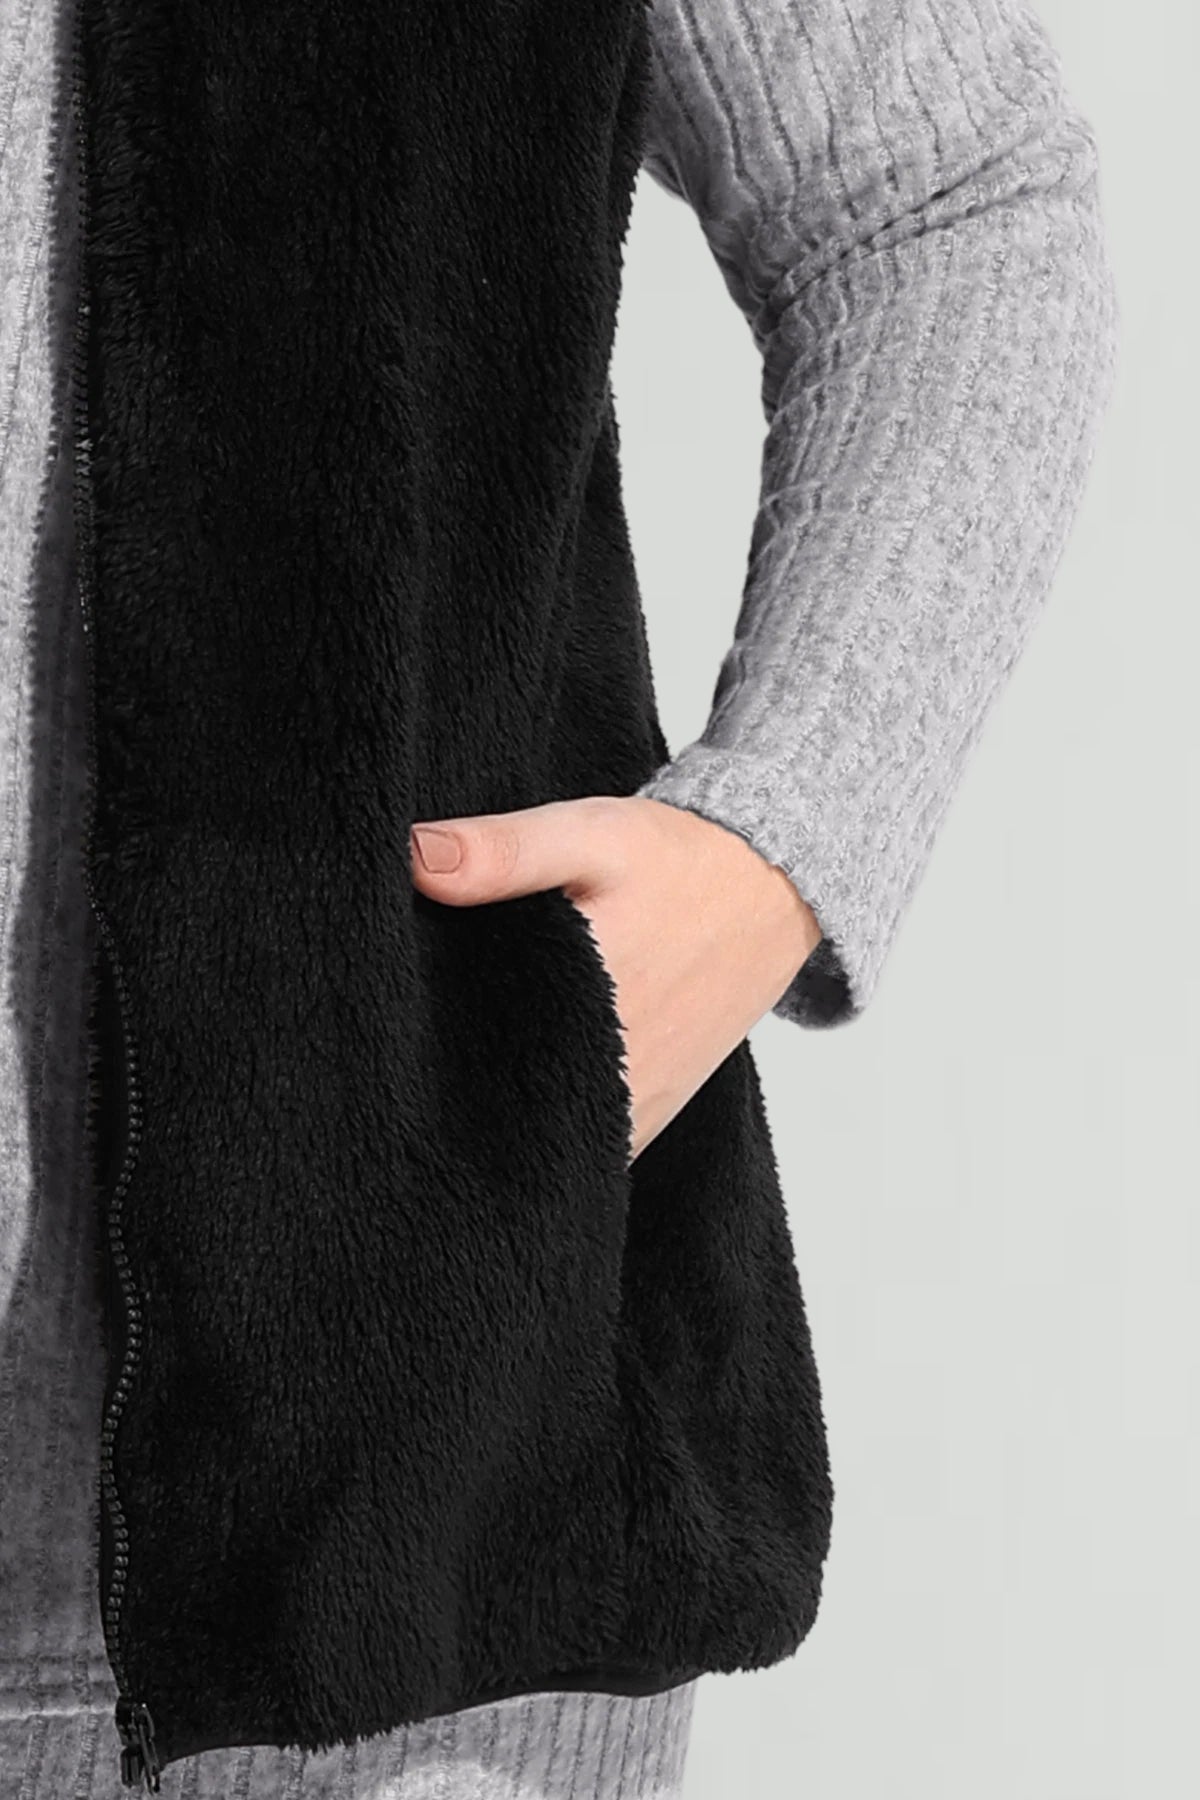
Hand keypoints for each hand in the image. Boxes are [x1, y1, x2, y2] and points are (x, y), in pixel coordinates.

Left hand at [409, 795, 821, 1161]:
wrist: (773, 887)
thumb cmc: (678, 858)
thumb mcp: (589, 833)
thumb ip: (504, 851)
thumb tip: (415, 859)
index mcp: (585, 1000)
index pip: (469, 1052)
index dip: (415, 1052)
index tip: (379, 1039)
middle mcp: (610, 1070)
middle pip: (497, 1106)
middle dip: (446, 1092)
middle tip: (395, 1067)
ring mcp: (633, 1103)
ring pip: (541, 1141)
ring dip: (495, 1122)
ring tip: (438, 1093)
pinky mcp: (650, 1113)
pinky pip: (585, 1149)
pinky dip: (542, 1136)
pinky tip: (505, 1102)